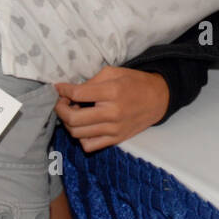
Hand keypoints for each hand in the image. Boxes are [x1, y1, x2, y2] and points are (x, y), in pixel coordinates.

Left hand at [54, 67, 169, 152]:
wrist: (158, 99)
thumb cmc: (135, 83)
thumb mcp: (115, 72)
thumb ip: (92, 81)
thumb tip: (70, 90)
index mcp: (112, 92)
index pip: (78, 94)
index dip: (63, 91)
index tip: (59, 88)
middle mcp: (112, 112)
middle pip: (73, 118)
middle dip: (60, 109)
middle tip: (63, 102)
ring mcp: (114, 129)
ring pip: (77, 133)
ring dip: (68, 123)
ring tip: (74, 113)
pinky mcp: (116, 139)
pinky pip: (89, 145)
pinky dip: (81, 137)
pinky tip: (84, 126)